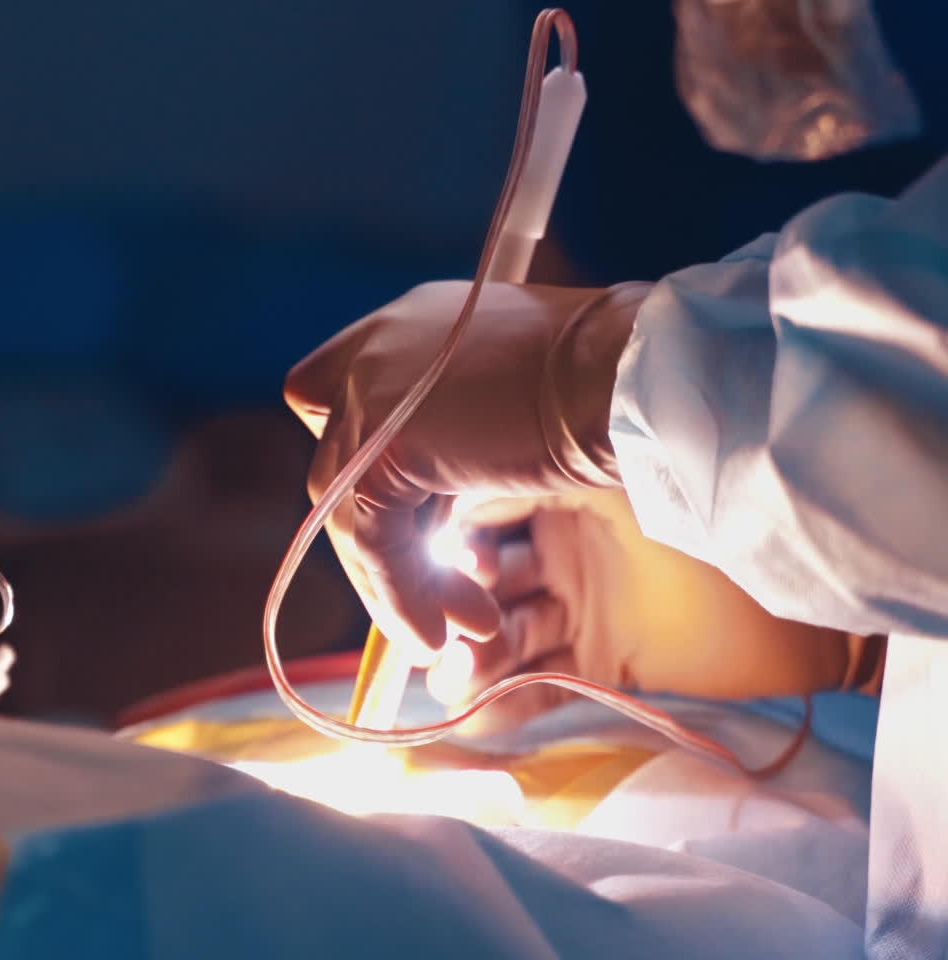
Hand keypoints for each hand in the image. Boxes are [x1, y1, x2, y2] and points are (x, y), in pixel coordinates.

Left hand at [284, 280, 649, 656]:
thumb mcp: (511, 402)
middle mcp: (376, 348)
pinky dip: (400, 595)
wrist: (633, 377)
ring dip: (397, 584)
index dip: (353, 458)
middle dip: (381, 537)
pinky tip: (438, 633)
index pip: (326, 393)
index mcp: (408, 326)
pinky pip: (374, 542)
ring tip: (456, 630)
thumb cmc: (604, 388)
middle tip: (437, 592)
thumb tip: (436, 521)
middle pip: (335, 462)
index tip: (405, 516)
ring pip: (350, 511)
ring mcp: (371, 391)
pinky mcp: (383, 446)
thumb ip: (457, 438)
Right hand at [427, 490, 851, 732]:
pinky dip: (507, 703)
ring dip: (474, 660)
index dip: (457, 547)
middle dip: (456, 610)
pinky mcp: (605, 663)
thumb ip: (537, 485)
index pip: (480, 518)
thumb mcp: (618, 485)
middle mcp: (560, 549)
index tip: (451, 566)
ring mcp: (581, 609)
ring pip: (506, 636)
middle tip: (439, 640)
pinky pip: (542, 684)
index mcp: (559, 492)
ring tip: (452, 682)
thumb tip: (452, 508)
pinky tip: (473, 715)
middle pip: (484, 584)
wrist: (807, 597)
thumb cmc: (712, 514)